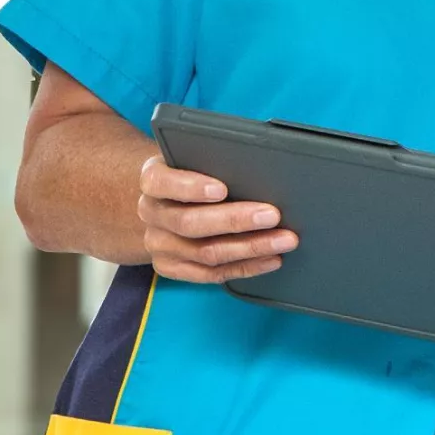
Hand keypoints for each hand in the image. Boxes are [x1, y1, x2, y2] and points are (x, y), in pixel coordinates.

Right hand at [137, 154, 296, 282]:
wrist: (165, 203)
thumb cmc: (194, 176)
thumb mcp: (197, 160)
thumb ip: (217, 161)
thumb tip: (264, 166)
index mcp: (153, 180)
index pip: (160, 182)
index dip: (190, 187)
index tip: (222, 189)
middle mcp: (151, 213)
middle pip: (189, 223)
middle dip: (235, 220)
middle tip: (272, 215)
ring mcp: (159, 244)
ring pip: (204, 252)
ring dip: (249, 247)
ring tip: (283, 240)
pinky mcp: (171, 267)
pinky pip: (210, 274)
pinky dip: (245, 267)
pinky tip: (270, 259)